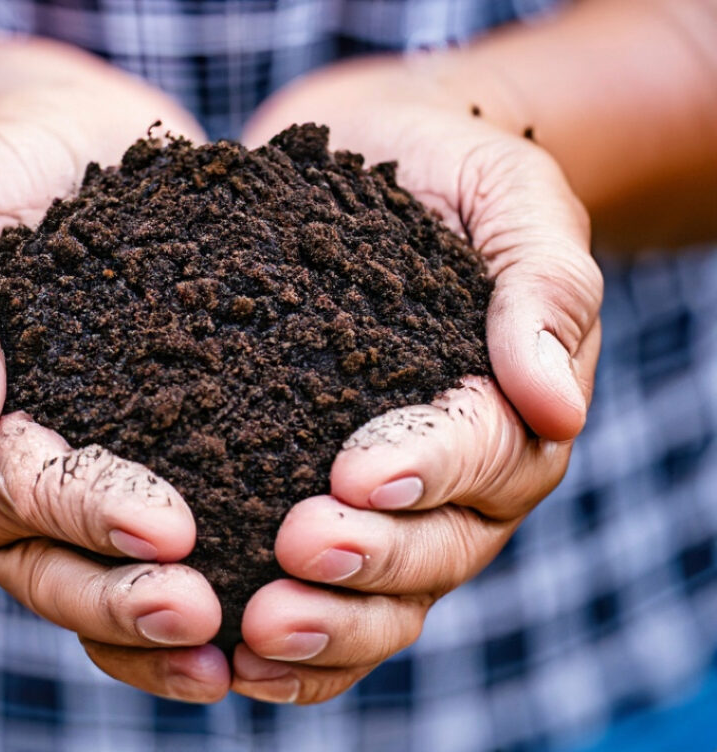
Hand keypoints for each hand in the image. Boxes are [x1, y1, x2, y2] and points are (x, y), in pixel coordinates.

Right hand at [0, 46, 230, 701]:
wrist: (57, 143)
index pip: (3, 481)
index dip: (79, 510)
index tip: (166, 527)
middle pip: (41, 554)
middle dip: (117, 590)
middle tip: (200, 612)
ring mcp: (53, 462)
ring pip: (83, 569)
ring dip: (146, 618)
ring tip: (225, 648)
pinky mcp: (120, 443)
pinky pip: (132, 536)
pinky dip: (176, 581)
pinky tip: (242, 618)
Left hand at [233, 62, 602, 702]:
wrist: (381, 151)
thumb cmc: (453, 168)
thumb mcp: (511, 195)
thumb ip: (544, 285)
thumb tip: (559, 403)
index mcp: (513, 398)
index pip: (486, 452)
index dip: (429, 470)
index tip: (358, 474)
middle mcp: (462, 466)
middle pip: (439, 545)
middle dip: (372, 559)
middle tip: (296, 552)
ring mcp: (396, 491)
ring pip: (386, 588)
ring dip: (328, 618)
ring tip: (256, 629)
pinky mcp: (321, 485)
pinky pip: (328, 584)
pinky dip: (297, 632)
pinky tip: (236, 646)